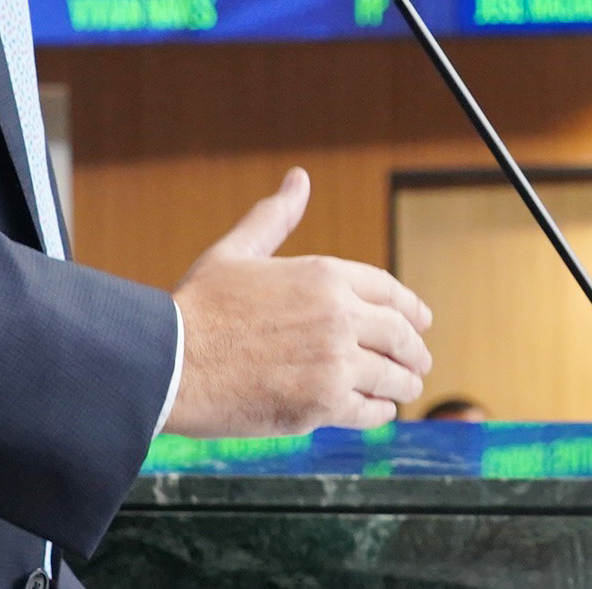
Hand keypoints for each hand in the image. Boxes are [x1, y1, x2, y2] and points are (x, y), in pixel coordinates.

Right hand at [164, 168, 431, 437]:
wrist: (171, 362)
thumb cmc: (199, 306)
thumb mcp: (238, 250)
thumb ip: (275, 217)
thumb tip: (299, 179)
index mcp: (324, 274)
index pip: (388, 291)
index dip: (411, 308)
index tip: (420, 321)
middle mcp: (338, 316)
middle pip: (400, 335)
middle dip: (414, 350)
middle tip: (420, 361)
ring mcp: (334, 363)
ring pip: (392, 376)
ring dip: (405, 383)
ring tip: (407, 388)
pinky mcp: (323, 405)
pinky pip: (370, 411)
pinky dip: (380, 412)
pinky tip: (379, 410)